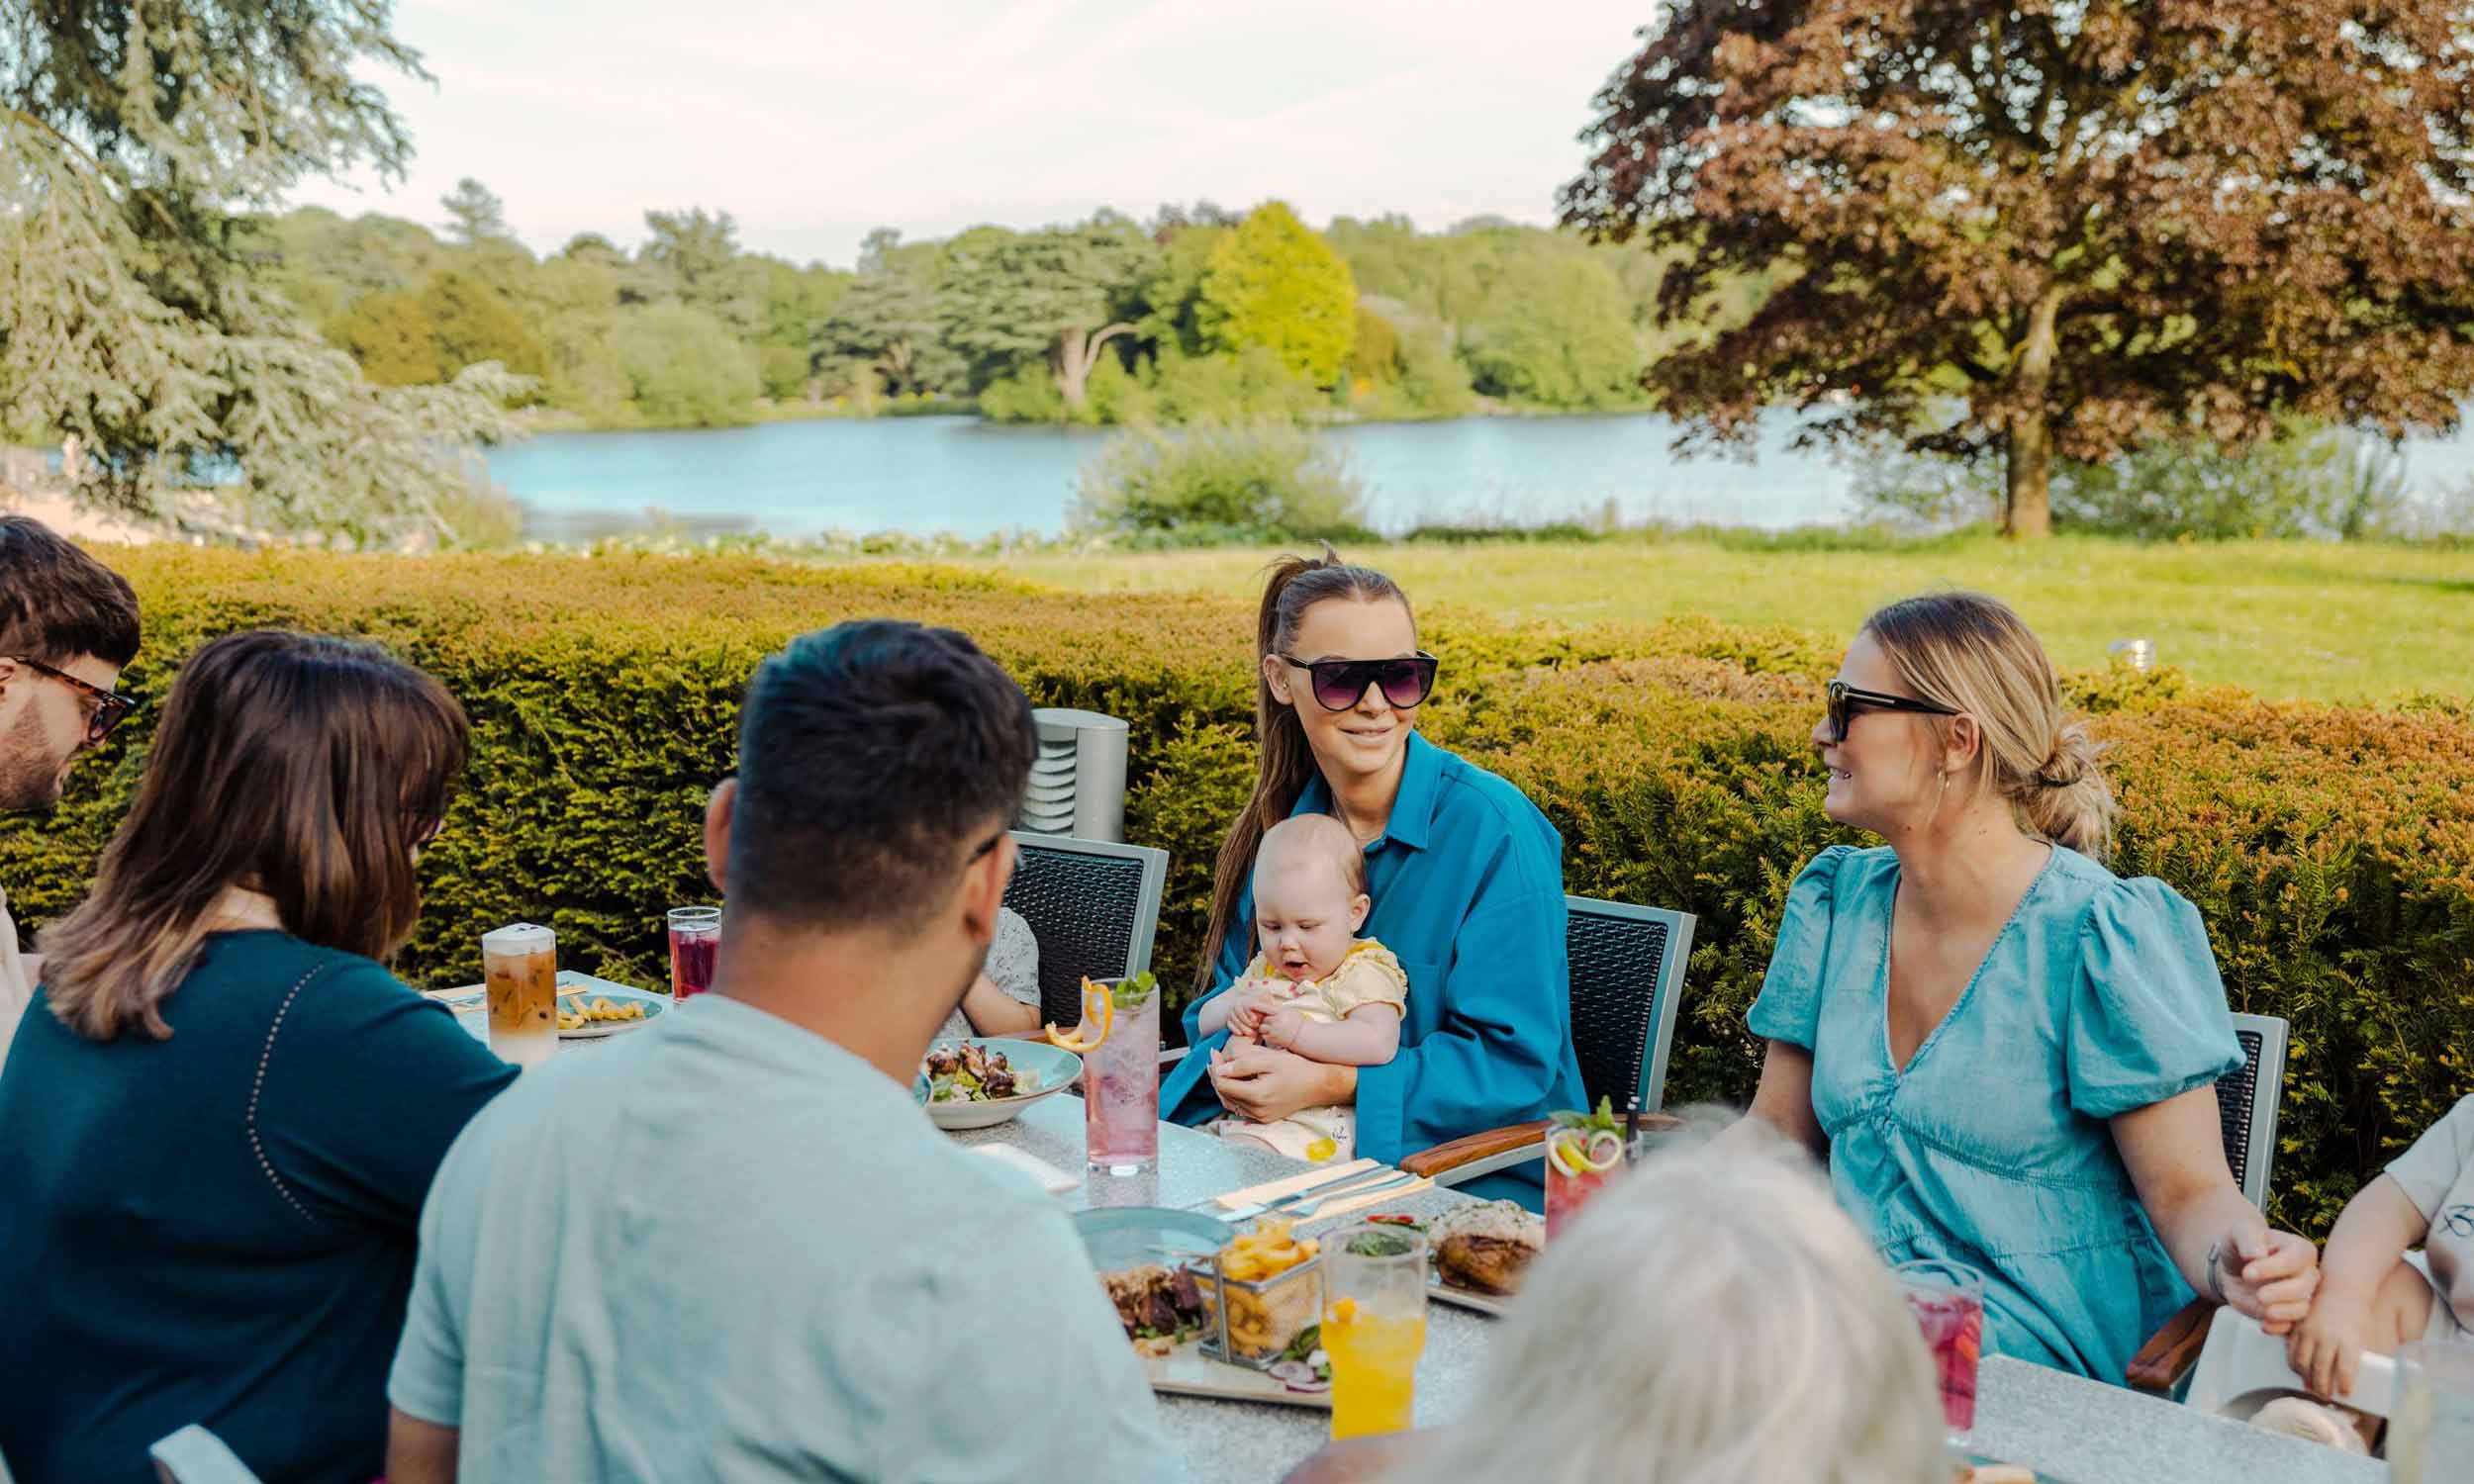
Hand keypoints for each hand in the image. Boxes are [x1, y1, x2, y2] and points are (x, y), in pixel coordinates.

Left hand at [1208, 1039, 1347, 1123]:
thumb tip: (1220, 1069)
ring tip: (1220, 1067)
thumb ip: (1242, 1064)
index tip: (1214, 1052)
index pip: (1223, 1085)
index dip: (1215, 1068)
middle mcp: (1256, 1111)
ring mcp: (1260, 1117)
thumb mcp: (1269, 1059)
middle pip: (1224, 1095)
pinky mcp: (1264, 1118)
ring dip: (1223, 1085)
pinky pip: (1240, 1107)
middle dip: (1216, 1075)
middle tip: (1214, 1058)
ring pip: (1230, 1102)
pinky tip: (1233, 1080)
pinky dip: (1233, 1094)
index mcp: (1257, 1096)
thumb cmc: (1296, 1068)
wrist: (1318, 1085)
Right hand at [1226, 994, 1270, 1040]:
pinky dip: (1234, 1029)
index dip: (1249, 1012)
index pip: (1245, 1004)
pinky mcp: (1229, 1019)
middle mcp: (1239, 1003)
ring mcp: (1232, 1011)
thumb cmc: (1266, 1013)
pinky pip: (1229, 1023)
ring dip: (1241, 1026)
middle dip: (1246, 1020)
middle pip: (1238, 1010)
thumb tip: (1267, 1007)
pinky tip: (1240, 1034)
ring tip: (1250, 1033)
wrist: (1259, 1019)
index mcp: (1248, 999)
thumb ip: (1266, 1008)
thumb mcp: (1267, 1009)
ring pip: (1233, 1017)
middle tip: (1254, 1028)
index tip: (1256, 1020)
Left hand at [1259, 1005, 1307, 1049]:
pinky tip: (1272, 1033)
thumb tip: (1264, 1005)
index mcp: (1281, 1012)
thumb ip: (1277, 1009)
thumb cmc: (1296, 1021)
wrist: (1302, 1035)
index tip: (1251, 1005)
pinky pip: (1264, 1036)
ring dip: (1263, 1027)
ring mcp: (1274, 1031)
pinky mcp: (1273, 1039)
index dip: (1257, 1006)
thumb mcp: (1289, 1011)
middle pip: (1262, 1018)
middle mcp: (1277, 1021)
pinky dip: (1265, 1034)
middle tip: (1268, 1020)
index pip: (1265, 1007)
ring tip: (1270, 1027)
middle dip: (1264, 1019)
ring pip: (1261, 1027)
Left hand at [2215, 1226, 2318, 1334]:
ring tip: (2265, 1313)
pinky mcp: (2289, 1314)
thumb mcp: (2239, 1232)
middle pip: (2305, 1286)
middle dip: (2282, 1293)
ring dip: (2285, 1312)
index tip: (2247, 1273)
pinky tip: (2263, 1325)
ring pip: (2303, 1308)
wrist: (2234, 1267)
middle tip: (2260, 1295)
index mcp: (2300, 1250)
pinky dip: (2279, 1327)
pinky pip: (2292, 1325)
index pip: (2295, 1260)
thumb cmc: (2241, 1245)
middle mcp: (2307, 1274)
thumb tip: (2257, 1254)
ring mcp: (2300, 1296)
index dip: (2273, 1268)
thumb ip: (2247, 1237)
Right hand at [2286, 1282, 2376, 1398]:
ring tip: (2311, 1388)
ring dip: (2306, 1379)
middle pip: (2321, 1370)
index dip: (2344, 1386)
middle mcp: (2327, 1336)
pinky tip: (2300, 1371)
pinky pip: (2291, 1351)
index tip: (2345, 1393)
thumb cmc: (2358, 1316)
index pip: (2345, 1371)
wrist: (2342, 1289)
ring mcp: (2309, 1331)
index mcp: (2349, 1340)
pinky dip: (2294, 1364)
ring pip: (2302, 1363)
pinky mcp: (2298, 1327)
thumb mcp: (2364, 1337)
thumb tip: (2354, 1380)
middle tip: (2325, 1398)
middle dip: (2322, 1388)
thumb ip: (2357, 1357)